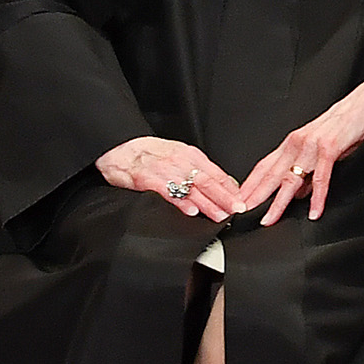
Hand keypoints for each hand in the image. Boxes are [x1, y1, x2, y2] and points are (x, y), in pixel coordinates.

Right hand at [97, 136, 244, 220]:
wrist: (122, 148)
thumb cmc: (152, 154)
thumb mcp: (180, 156)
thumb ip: (199, 170)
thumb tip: (224, 185)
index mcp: (191, 156)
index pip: (217, 173)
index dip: (231, 189)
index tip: (242, 201)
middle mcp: (181, 162)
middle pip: (208, 181)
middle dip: (224, 198)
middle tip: (236, 210)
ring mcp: (165, 170)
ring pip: (191, 188)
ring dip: (208, 203)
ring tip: (219, 215)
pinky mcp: (148, 179)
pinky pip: (167, 192)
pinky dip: (180, 202)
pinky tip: (191, 211)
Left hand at [243, 76, 363, 224]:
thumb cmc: (345, 123)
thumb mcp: (322, 148)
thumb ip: (307, 170)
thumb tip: (297, 193)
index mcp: (292, 142)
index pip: (264, 166)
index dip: (250, 185)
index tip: (239, 200)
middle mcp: (298, 143)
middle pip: (272, 175)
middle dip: (256, 196)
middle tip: (242, 212)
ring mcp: (312, 146)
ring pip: (291, 179)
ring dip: (279, 202)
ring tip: (270, 219)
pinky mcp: (330, 148)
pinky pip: (321, 177)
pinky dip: (317, 197)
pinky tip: (314, 211)